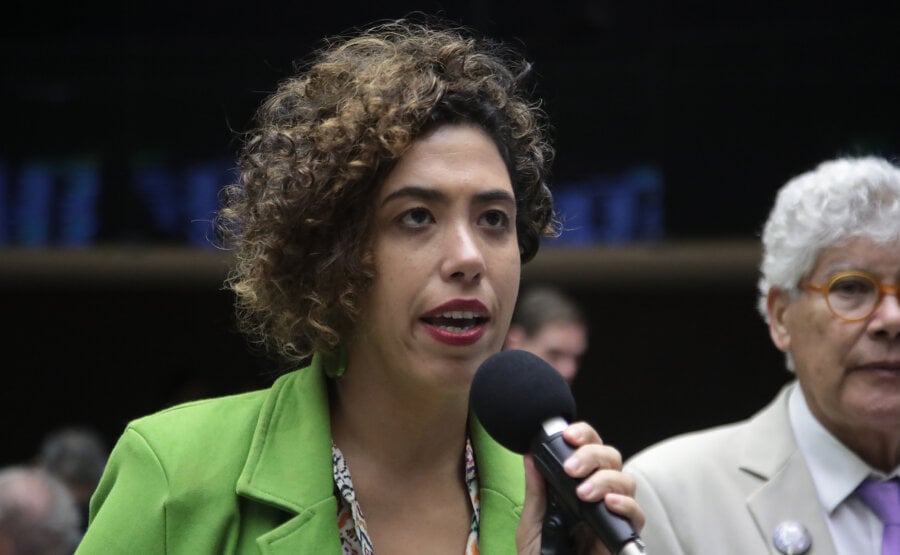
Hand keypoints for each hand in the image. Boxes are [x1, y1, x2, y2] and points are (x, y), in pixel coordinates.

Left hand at [516, 421, 643, 554]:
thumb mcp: (531, 523)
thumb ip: (536, 492)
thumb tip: (530, 455)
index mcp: (576, 486)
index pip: (589, 449)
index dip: (584, 435)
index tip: (567, 435)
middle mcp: (598, 495)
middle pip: (611, 458)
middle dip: (593, 455)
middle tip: (571, 468)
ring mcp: (612, 514)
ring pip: (626, 481)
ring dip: (605, 480)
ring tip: (583, 493)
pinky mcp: (623, 536)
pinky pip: (636, 516)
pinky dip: (625, 506)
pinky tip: (609, 505)